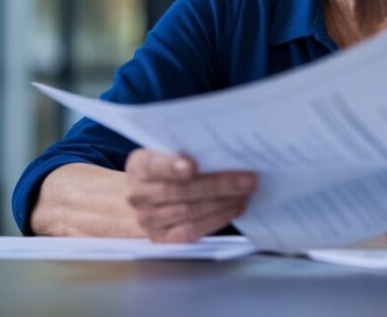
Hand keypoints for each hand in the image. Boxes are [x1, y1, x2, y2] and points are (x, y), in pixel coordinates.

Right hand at [125, 149, 256, 242]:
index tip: (192, 166)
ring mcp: (148, 219)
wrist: (143, 195)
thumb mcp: (165, 151)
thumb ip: (185, 150)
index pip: (155, 166)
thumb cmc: (163, 167)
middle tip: (247, 179)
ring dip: (223, 203)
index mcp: (139, 167)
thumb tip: (223, 149)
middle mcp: (139, 195)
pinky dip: (216, 219)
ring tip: (246, 193)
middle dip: (218, 185)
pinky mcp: (162, 237)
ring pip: (189, 212)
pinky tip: (234, 208)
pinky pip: (191, 230)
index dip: (173, 167)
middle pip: (181, 191)